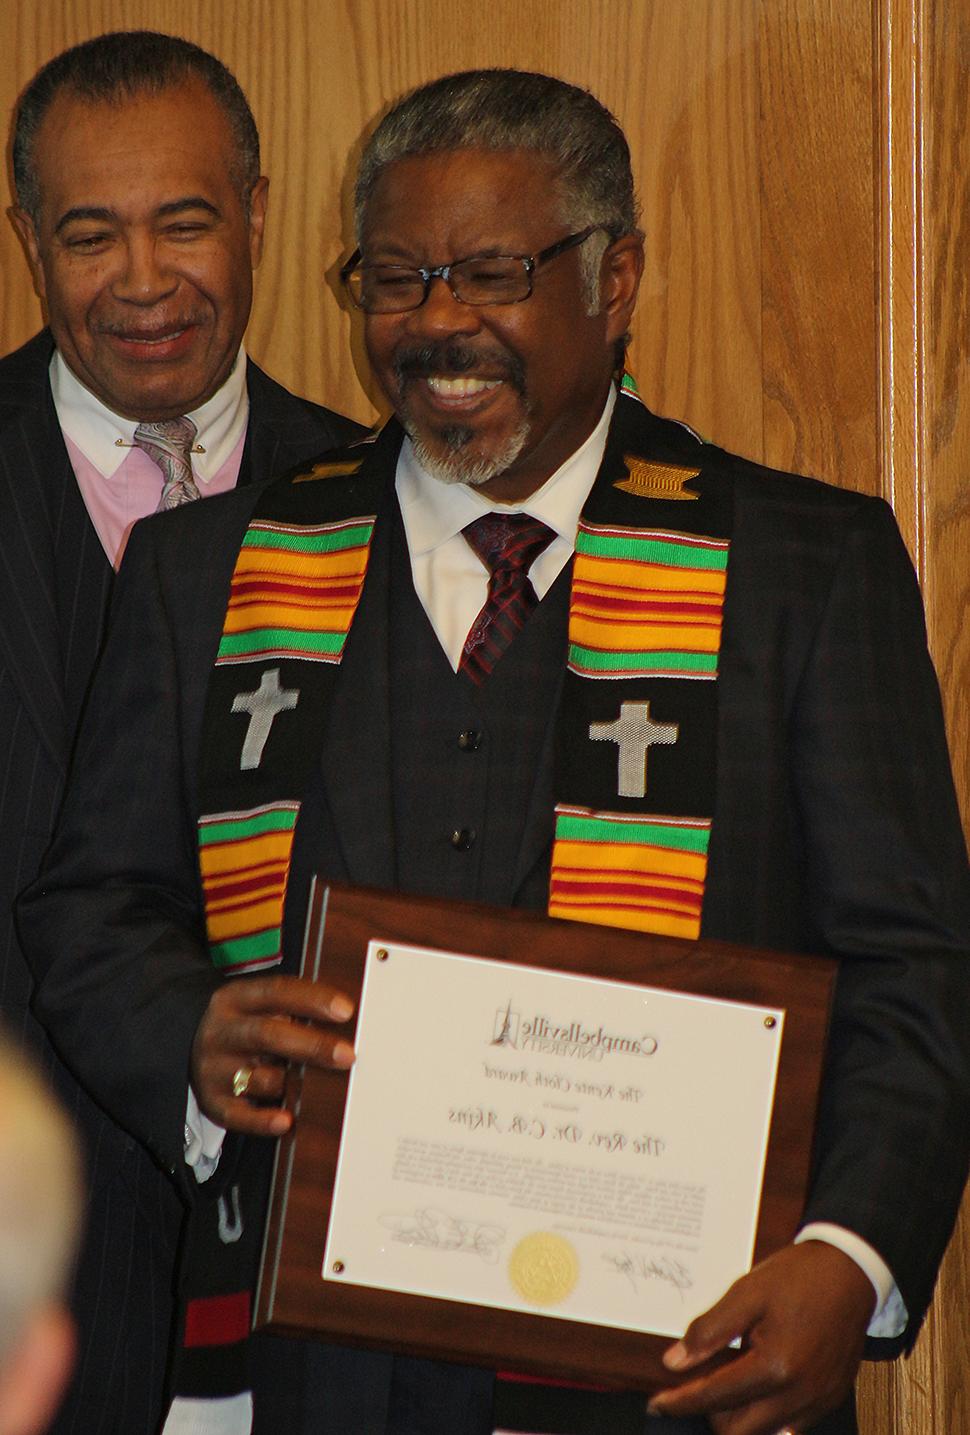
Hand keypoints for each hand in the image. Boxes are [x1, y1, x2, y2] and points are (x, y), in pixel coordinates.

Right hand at [190, 974, 354, 1135]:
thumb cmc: (242, 1022)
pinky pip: (238, 1116)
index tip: (346, 1010)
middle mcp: (221, 1032)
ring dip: (290, 1083)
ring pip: (258, 1078)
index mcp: (235, 999)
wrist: (182, 1040)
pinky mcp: (211, 1101)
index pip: (276, 992)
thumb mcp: (257, 1003)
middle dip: (311, 1045)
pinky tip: (286, 1121)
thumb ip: (292, 1006)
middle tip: (347, 1055)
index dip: (312, 999)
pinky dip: (262, 1121)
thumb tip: (345, 1016)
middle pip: (267, 1035)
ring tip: (316, 1088)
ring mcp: (213, 1068)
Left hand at [647, 1242, 875, 1434]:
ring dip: (739, 1416)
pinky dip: (767, 1414)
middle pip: (739, 1431)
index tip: (657, 1404)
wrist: (850, 1271)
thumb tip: (675, 1362)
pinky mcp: (830, 1399)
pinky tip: (756, 1386)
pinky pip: (791, 1426)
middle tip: (694, 1388)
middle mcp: (799, 1393)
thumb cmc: (799, 1277)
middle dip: (709, 1414)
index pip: (715, 1397)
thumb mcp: (746, 1293)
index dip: (680, 1402)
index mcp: (776, 1366)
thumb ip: (709, 1330)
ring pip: (765, 1433)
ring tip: (727, 1380)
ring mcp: (818, 1401)